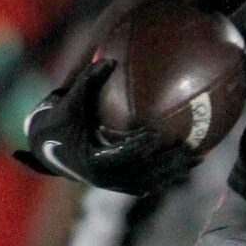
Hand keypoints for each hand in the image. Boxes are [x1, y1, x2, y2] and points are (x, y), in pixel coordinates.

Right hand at [18, 60, 193, 194]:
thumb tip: (110, 59)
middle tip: (190, 147)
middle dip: (169, 162)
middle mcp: (105, 178)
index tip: (159, 134)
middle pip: (145, 174)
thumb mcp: (71, 101)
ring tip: (198, 158)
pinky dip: (168, 177)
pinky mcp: (119, 187)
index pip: (123, 156)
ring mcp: (114, 185)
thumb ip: (89, 80)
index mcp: (93, 160)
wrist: (47, 148)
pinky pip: (148, 185)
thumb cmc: (61, 121)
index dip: (142, 146)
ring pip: (151, 183)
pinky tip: (188, 167)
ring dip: (175, 172)